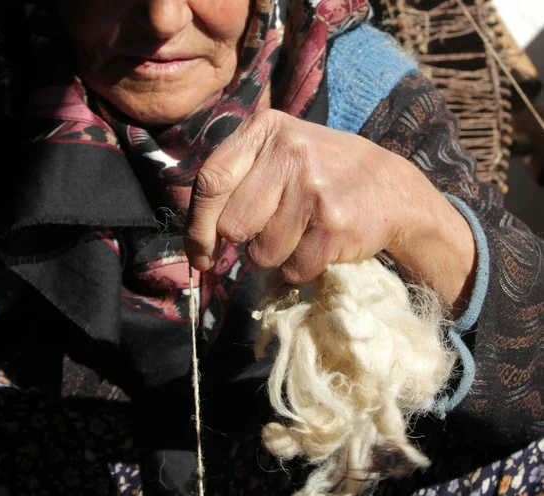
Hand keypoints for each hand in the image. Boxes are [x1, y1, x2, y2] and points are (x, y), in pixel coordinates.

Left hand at [185, 109, 475, 315]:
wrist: (394, 189)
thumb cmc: (325, 175)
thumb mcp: (282, 153)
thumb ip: (239, 180)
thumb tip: (197, 240)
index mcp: (267, 129)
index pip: (210, 182)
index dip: (197, 227)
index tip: (200, 255)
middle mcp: (289, 152)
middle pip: (232, 226)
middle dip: (246, 243)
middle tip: (272, 234)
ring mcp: (313, 189)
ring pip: (261, 254)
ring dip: (276, 257)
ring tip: (303, 234)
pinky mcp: (333, 225)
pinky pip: (292, 270)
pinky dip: (301, 269)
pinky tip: (320, 246)